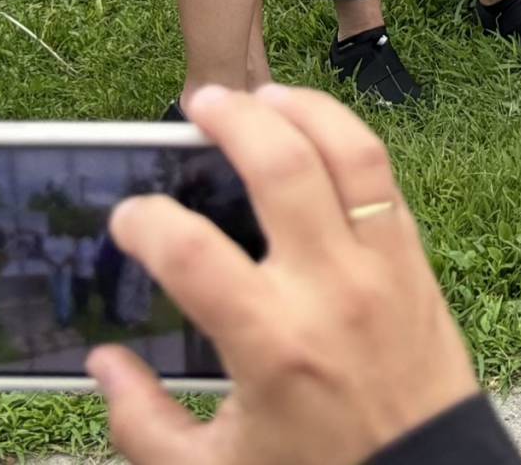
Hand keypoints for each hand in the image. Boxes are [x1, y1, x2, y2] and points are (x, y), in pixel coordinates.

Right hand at [87, 85, 483, 464]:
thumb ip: (142, 423)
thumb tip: (104, 363)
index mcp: (271, 343)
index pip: (192, 253)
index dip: (146, 222)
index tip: (127, 215)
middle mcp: (330, 290)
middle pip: (283, 167)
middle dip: (235, 120)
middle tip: (200, 105)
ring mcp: (382, 267)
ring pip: (351, 153)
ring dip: (305, 110)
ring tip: (264, 97)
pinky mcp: (416, 262)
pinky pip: (385, 181)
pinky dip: (349, 144)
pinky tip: (316, 136)